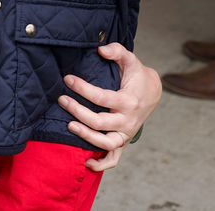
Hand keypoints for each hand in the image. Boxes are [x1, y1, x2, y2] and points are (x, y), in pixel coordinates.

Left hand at [57, 43, 161, 171]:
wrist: (152, 92)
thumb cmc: (136, 75)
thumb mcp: (130, 59)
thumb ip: (117, 50)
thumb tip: (100, 49)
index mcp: (128, 101)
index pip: (102, 97)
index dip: (83, 88)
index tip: (68, 79)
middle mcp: (128, 120)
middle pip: (99, 122)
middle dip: (78, 111)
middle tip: (62, 99)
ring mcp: (126, 133)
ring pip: (106, 143)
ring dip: (86, 137)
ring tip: (68, 125)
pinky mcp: (123, 141)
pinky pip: (114, 159)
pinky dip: (101, 164)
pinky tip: (85, 163)